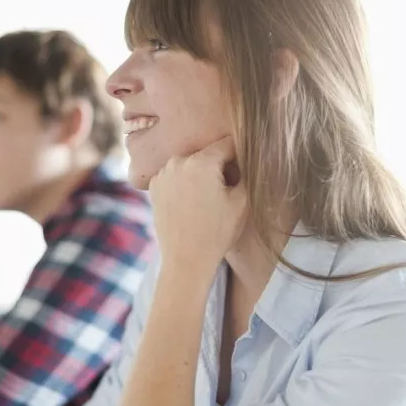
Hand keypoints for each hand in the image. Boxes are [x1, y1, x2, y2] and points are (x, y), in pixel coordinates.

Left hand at [149, 136, 247, 271]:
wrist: (186, 261)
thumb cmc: (217, 233)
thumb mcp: (243, 202)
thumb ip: (249, 173)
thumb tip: (251, 159)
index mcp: (201, 162)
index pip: (228, 144)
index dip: (240, 154)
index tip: (245, 168)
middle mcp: (178, 162)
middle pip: (207, 153)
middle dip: (219, 165)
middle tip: (228, 188)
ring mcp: (162, 174)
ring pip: (190, 163)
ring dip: (201, 173)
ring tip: (209, 197)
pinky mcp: (154, 187)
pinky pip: (176, 176)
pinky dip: (185, 182)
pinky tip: (193, 202)